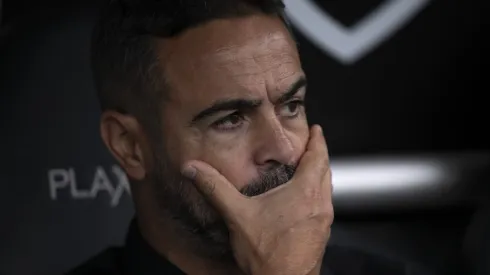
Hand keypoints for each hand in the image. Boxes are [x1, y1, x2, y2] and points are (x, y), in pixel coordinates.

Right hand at [181, 125, 332, 274]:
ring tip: (309, 169)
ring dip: (320, 175)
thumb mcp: (236, 215)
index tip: (316, 130)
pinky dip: (318, 194)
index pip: (317, 157)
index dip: (317, 141)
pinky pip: (324, 205)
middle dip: (319, 155)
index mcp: (305, 192)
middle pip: (326, 171)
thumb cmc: (267, 253)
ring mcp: (323, 221)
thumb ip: (215, 188)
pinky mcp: (321, 234)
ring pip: (327, 189)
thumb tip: (193, 168)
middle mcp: (320, 204)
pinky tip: (304, 202)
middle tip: (313, 144)